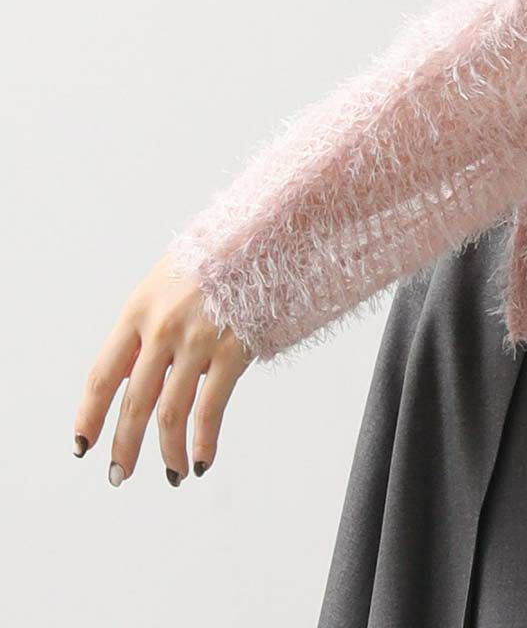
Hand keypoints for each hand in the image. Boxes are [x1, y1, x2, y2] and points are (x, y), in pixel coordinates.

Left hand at [73, 251, 253, 485]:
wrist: (266, 229)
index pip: (103, 374)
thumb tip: (131, 374)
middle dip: (124, 446)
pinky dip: (204, 441)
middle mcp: (163, 327)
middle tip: (119, 474)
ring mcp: (198, 339)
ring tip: (171, 473)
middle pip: (134, 402)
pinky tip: (202, 459)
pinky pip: (211, 408)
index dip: (90, 416)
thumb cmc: (218, 254)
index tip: (83, 444)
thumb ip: (148, 324)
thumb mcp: (168, 279)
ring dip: (167, 452)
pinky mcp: (233, 349)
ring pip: (170, 413)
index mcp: (139, 309)